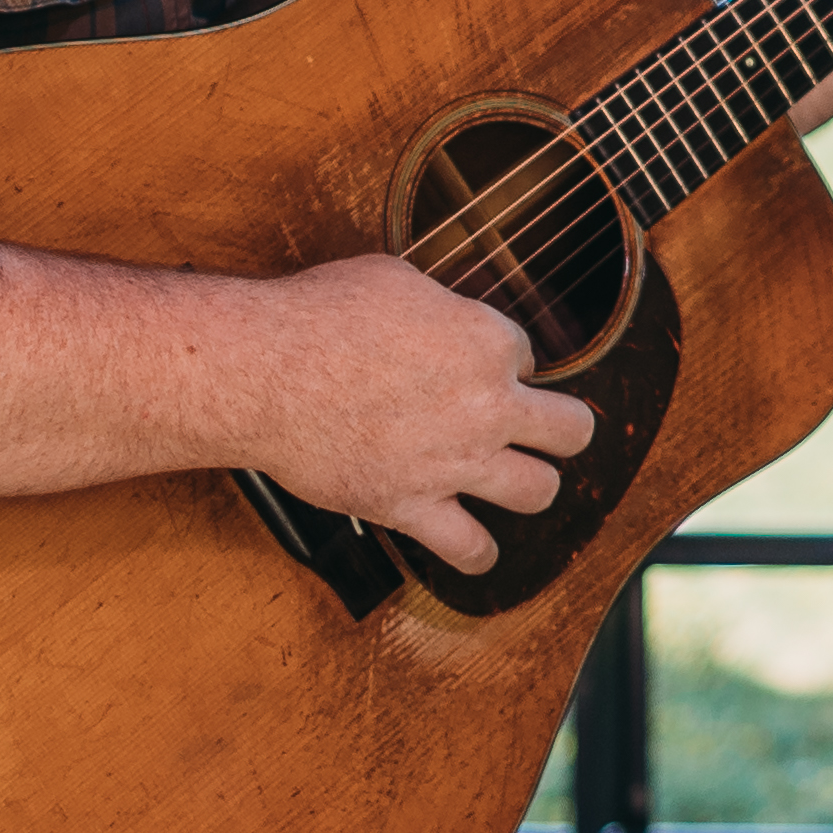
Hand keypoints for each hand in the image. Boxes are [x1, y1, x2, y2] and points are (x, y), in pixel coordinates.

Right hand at [228, 252, 599, 574]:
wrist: (263, 372)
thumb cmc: (317, 316)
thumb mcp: (394, 279)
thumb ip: (438, 305)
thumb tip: (442, 316)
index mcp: (487, 343)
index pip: (528, 355)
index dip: (502, 361)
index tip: (471, 366)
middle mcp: (486, 406)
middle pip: (570, 431)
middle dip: (559, 427)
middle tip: (535, 427)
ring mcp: (454, 463)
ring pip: (539, 492)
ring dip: (532, 486)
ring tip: (513, 481)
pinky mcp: (411, 507)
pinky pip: (469, 548)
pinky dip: (477, 553)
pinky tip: (475, 546)